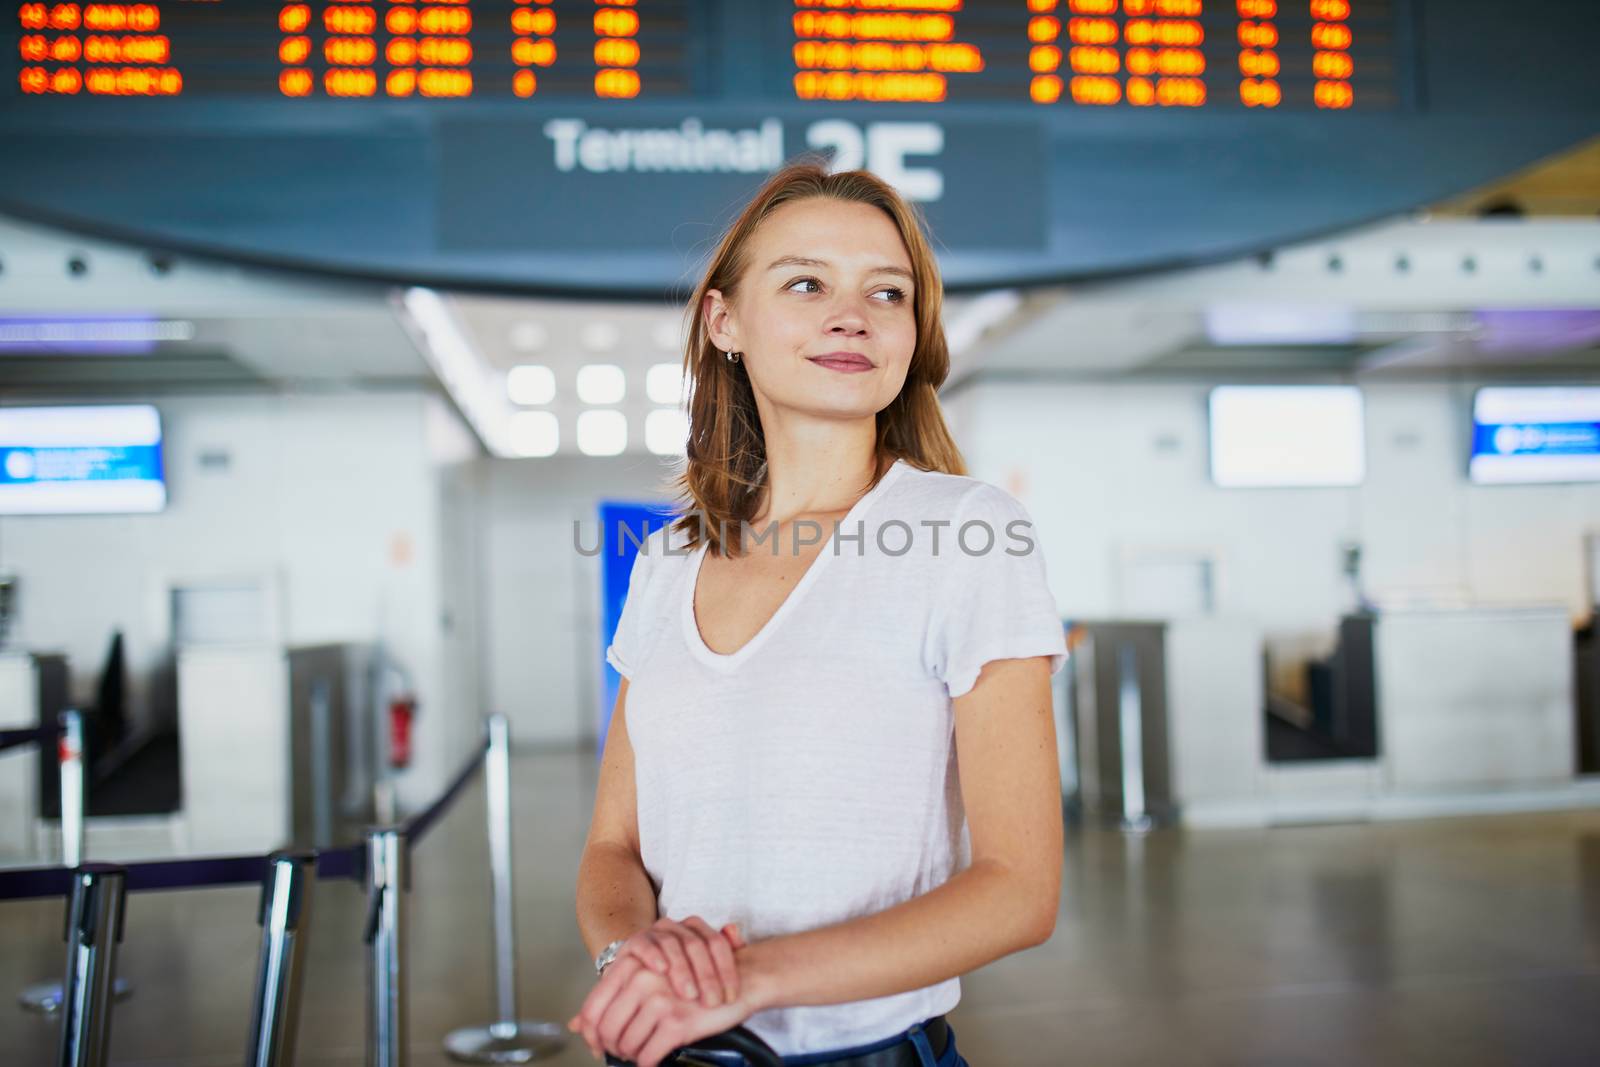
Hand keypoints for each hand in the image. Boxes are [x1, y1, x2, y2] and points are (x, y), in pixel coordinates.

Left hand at [566, 955, 754, 1066]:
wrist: (740, 979)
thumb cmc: (693, 981)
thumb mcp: (650, 979)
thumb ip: (611, 998)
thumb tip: (573, 1024)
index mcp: (631, 965)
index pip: (592, 1007)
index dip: (590, 1034)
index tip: (597, 1046)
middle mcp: (642, 979)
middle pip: (606, 1030)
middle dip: (612, 1048)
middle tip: (622, 1053)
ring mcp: (659, 1001)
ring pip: (627, 1045)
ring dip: (632, 1056)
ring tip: (641, 1054)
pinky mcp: (678, 1023)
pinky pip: (649, 1056)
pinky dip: (648, 1064)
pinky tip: (654, 1062)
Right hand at [613, 916, 747, 1008]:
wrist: (642, 983)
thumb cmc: (679, 982)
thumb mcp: (704, 974)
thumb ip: (726, 951)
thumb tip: (733, 928)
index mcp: (699, 930)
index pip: (718, 944)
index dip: (727, 971)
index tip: (730, 998)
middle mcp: (678, 927)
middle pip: (697, 944)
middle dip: (707, 975)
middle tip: (711, 1001)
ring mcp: (656, 932)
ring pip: (672, 943)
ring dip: (682, 969)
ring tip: (689, 994)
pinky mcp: (635, 942)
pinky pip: (645, 944)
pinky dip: (653, 955)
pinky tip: (661, 970)